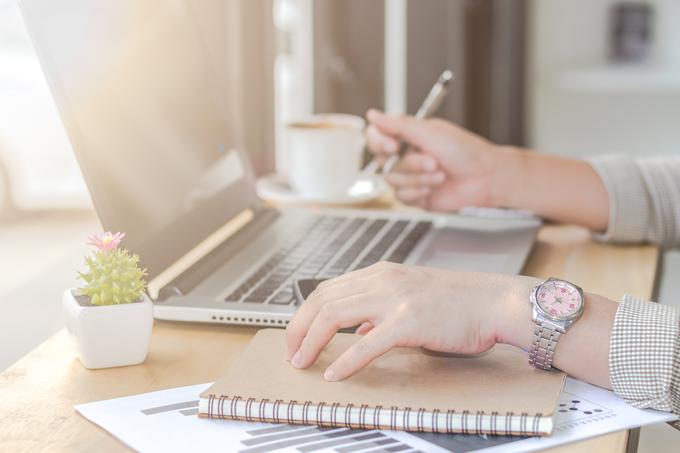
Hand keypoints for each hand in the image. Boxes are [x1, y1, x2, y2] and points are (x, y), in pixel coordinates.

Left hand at [285, 262, 537, 380]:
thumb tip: (359, 330)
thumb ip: (382, 310)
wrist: (495, 302)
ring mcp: (395, 298)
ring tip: (302, 362)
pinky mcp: (409, 321)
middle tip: (291, 352)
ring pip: (335, 315)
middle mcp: (383, 280)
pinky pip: (365, 344)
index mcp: (381, 273)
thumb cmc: (460, 303)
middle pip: (322, 300)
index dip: (305, 314)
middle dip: (298, 327)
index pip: (328, 289)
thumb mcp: (412, 296)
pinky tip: (335, 374)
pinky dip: (344, 361)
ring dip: (311, 342)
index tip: (296, 335)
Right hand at [366, 109, 506, 210]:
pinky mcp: (415, 196)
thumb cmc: (464, 151)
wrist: (485, 178)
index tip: (393, 146)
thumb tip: (371, 114)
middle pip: (383, 161)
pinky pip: (401, 197)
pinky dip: (418, 192)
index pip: (376, 136)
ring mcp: (409, 177)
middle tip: (433, 162)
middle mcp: (405, 155)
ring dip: (418, 179)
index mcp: (407, 136)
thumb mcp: (430, 133)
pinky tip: (434, 189)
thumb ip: (398, 125)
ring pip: (392, 181)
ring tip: (440, 175)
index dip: (379, 142)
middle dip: (410, 164)